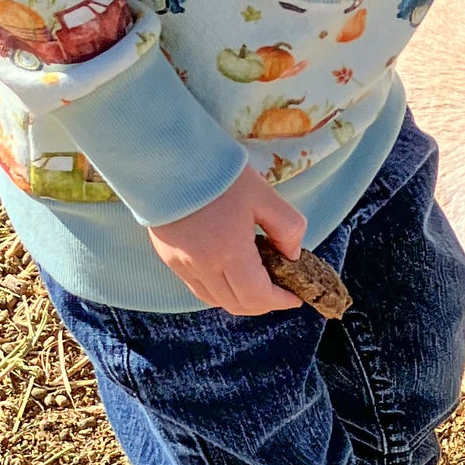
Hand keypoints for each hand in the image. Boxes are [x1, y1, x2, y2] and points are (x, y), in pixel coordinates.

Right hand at [148, 167, 306, 315]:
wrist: (167, 160)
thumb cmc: (218, 174)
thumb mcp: (263, 195)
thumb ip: (286, 226)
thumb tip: (292, 254)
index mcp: (229, 251)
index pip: (258, 296)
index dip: (280, 301)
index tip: (296, 296)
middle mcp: (203, 266)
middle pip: (237, 304)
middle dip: (263, 303)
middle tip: (281, 290)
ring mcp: (182, 265)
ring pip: (216, 300)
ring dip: (240, 299)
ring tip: (258, 281)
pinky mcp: (168, 258)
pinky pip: (197, 288)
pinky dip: (219, 290)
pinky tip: (230, 272)